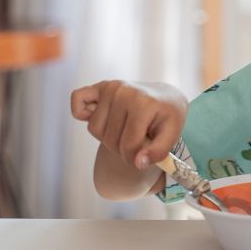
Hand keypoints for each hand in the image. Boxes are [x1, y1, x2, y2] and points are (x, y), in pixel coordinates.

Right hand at [70, 80, 186, 170]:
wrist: (166, 97)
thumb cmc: (168, 117)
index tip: (144, 155)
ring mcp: (110, 88)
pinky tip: (99, 116)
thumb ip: (158, 152)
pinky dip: (82, 112)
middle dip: (122, 148)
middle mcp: (123, 92)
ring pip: (94, 129)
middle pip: (110, 139)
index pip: (128, 145)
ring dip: (107, 136)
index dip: (135, 158)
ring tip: (125, 130)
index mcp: (143, 104)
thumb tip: (138, 163)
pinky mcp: (100, 86)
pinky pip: (78, 99)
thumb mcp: (173, 135)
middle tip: (137, 140)